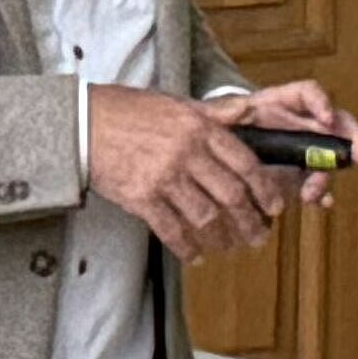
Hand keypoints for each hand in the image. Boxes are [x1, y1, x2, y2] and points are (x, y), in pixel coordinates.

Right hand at [87, 86, 300, 262]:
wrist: (83, 124)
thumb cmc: (128, 111)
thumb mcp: (177, 103)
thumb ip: (214, 113)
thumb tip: (248, 113)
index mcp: (199, 128)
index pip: (245, 163)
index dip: (265, 189)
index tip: (274, 206)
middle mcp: (186, 153)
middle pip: (231, 195)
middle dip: (250, 221)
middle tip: (258, 235)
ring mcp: (164, 177)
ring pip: (206, 217)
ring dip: (222, 238)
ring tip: (229, 246)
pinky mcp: (141, 198)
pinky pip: (173, 231)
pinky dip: (187, 248)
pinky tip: (196, 255)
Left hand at [208, 80, 357, 201]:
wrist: (211, 146)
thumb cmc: (214, 124)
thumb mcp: (213, 115)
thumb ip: (221, 112)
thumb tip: (232, 109)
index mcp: (278, 104)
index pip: (307, 93)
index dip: (321, 102)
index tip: (327, 119)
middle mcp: (297, 123)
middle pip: (336, 123)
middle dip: (352, 137)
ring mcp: (301, 148)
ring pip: (329, 156)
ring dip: (327, 174)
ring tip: (312, 194)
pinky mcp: (297, 172)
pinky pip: (315, 181)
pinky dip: (320, 193)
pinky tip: (320, 204)